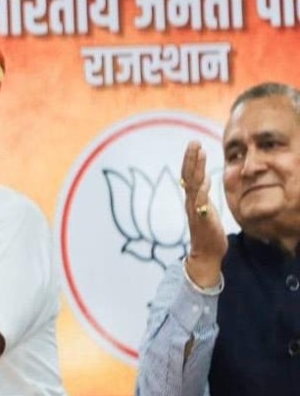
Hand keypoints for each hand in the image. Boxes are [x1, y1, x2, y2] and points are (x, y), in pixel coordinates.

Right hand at [180, 141, 225, 287]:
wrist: (206, 253)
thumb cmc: (208, 231)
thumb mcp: (205, 208)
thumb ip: (202, 194)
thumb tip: (203, 178)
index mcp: (192, 199)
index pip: (188, 176)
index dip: (190, 160)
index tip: (194, 144)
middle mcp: (191, 202)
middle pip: (188, 176)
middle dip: (190, 158)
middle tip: (194, 142)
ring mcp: (195, 210)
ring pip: (193, 186)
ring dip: (196, 168)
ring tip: (200, 153)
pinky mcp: (202, 220)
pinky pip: (200, 204)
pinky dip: (201, 192)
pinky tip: (205, 180)